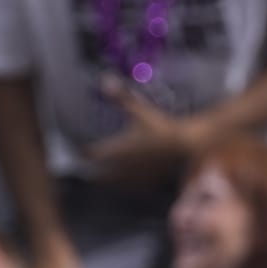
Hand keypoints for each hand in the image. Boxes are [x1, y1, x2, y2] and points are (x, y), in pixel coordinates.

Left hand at [84, 77, 210, 188]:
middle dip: (93, 170)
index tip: (80, 148)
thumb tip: (105, 80)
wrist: (186, 144)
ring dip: (108, 180)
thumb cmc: (162, 126)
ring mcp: (136, 176)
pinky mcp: (149, 182)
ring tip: (106, 176)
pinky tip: (128, 182)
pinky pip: (132, 188)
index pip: (91, 154)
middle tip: (89, 165)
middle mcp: (123, 166)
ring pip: (115, 184)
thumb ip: (121, 97)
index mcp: (117, 149)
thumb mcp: (140, 110)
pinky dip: (127, 185)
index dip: (83, 152)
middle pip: (99, 175)